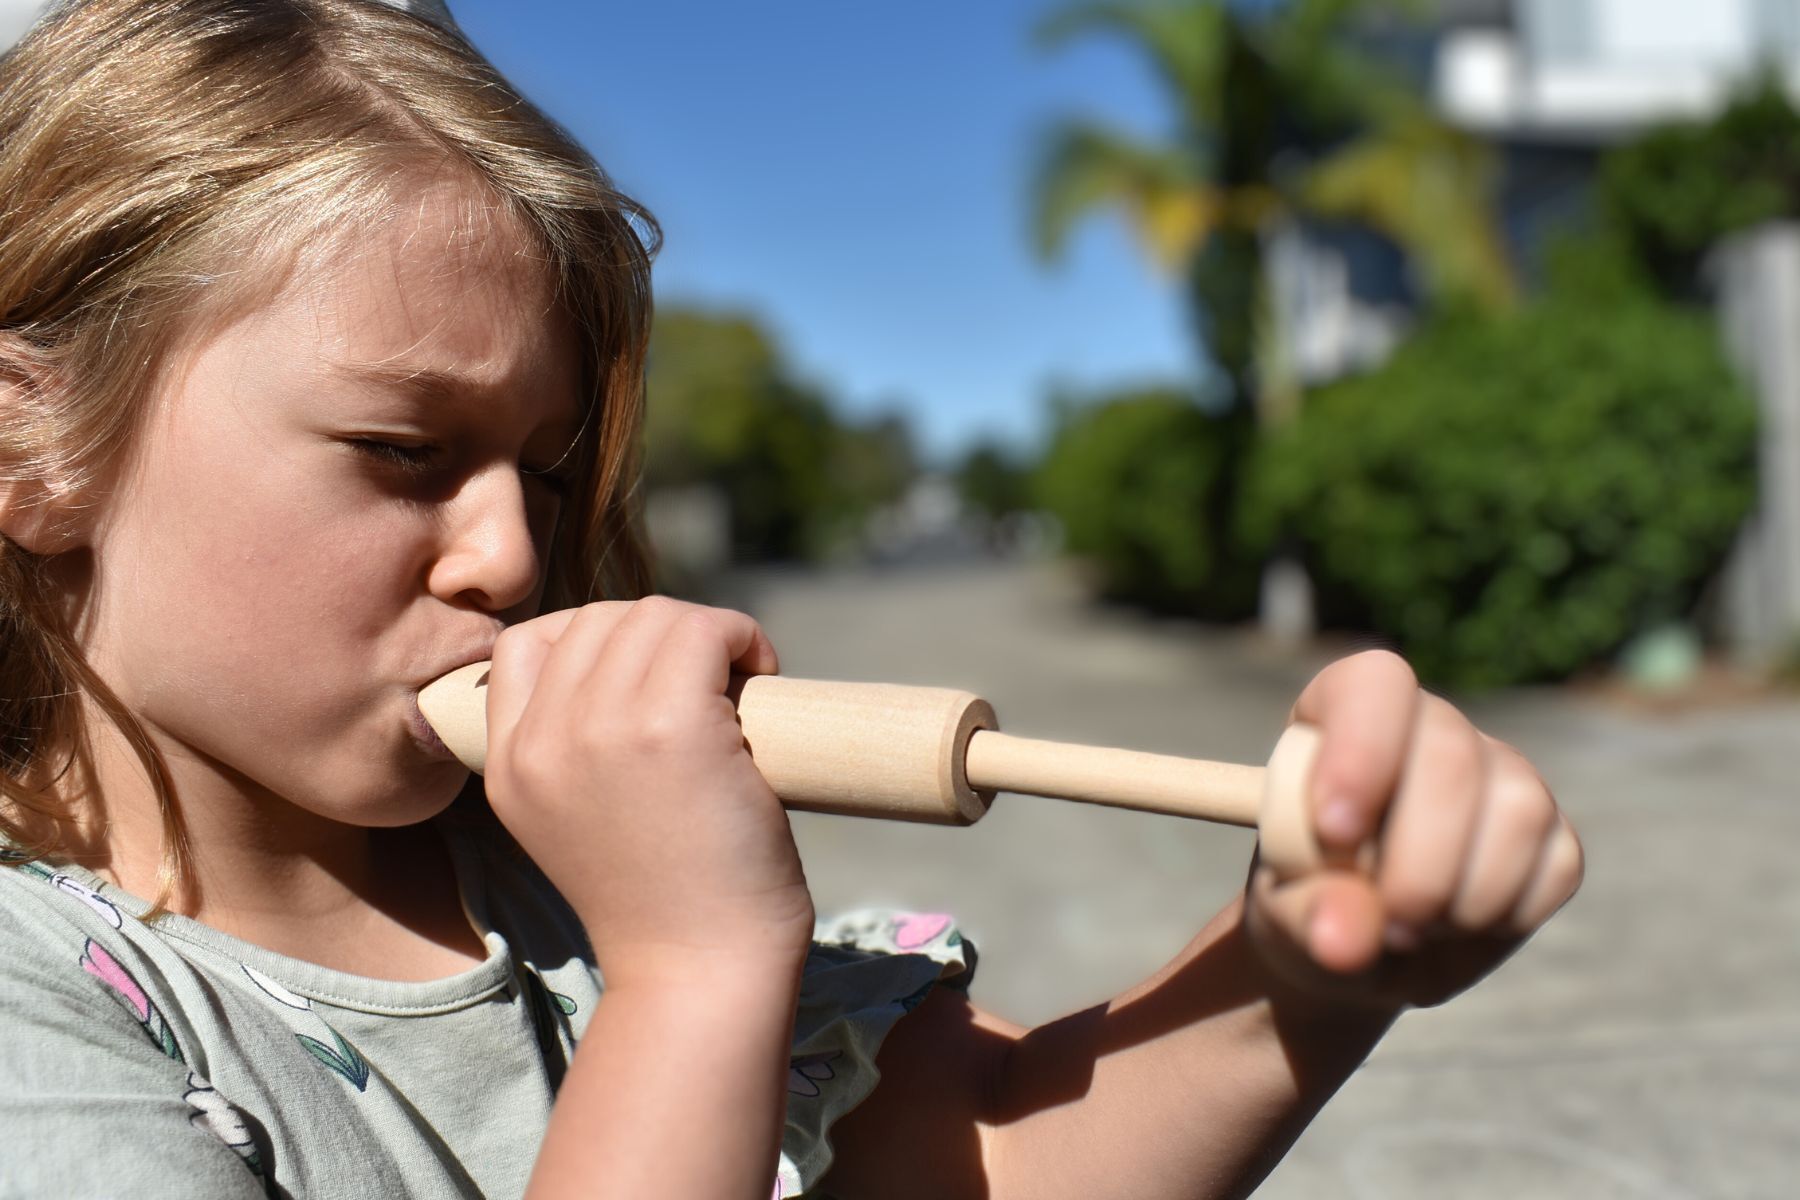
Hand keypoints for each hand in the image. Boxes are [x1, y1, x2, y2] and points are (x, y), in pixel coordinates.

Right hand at [480, 598, 815, 986]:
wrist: (699, 974)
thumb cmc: (666, 903)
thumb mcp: (575, 819)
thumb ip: (575, 746)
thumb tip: (637, 658)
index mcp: (508, 766)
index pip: (523, 645)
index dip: (598, 643)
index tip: (651, 679)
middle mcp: (542, 741)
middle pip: (597, 620)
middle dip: (662, 636)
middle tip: (713, 685)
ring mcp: (602, 729)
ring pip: (653, 616)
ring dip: (708, 634)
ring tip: (740, 682)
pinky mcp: (673, 727)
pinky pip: (704, 630)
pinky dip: (741, 636)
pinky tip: (762, 671)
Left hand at [1243, 650, 1582, 1012]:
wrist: (1358, 947)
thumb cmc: (1306, 904)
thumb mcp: (1282, 914)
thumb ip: (1306, 914)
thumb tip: (1346, 942)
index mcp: (1343, 713)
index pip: (1373, 684)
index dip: (1362, 750)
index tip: (1334, 832)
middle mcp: (1431, 727)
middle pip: (1452, 752)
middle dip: (1418, 862)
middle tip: (1385, 924)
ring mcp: (1500, 773)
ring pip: (1518, 808)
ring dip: (1463, 897)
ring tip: (1409, 929)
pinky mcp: (1551, 833)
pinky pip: (1556, 865)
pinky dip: (1503, 917)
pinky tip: (1454, 928)